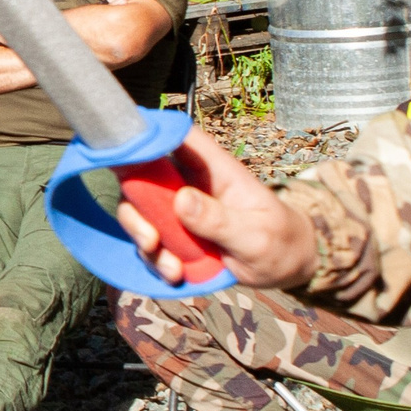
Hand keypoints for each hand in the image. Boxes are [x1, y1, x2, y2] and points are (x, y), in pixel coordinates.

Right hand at [118, 127, 316, 288]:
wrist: (286, 266)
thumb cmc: (279, 240)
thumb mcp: (255, 235)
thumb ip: (219, 219)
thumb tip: (181, 200)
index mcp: (214, 169)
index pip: (179, 137)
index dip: (148, 135)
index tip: (124, 155)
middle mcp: (190, 184)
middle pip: (143, 178)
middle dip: (135, 210)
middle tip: (150, 240)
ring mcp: (180, 211)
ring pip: (140, 213)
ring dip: (144, 241)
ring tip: (170, 268)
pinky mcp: (176, 235)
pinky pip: (150, 243)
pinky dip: (155, 260)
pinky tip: (175, 275)